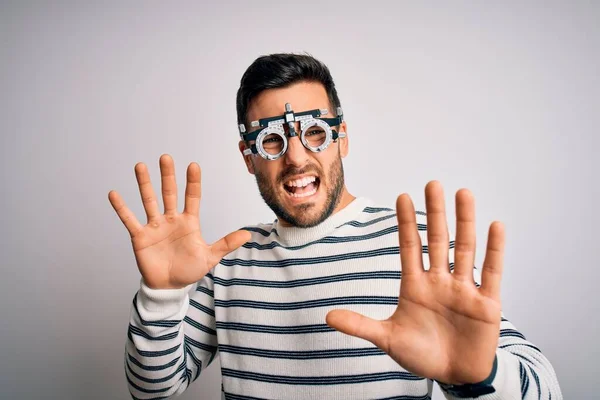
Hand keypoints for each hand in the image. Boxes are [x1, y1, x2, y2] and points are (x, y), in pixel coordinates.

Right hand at [108, 154, 250, 289]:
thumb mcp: (210, 257)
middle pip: (169, 193)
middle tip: (166, 157)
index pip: (192, 197)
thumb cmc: (189, 270)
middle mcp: (171, 219)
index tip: (193, 165)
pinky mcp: (140, 236)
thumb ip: (226, 244)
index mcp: (189, 222)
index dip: (193, 182)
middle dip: (168, 176)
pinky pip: (129, 219)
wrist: (169, 286)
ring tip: (140, 166)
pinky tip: (114, 194)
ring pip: (149, 201)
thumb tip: (248, 235)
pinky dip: (121, 208)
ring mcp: (155, 226)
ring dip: (145, 184)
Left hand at [326, 181, 503, 384]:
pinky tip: (495, 226)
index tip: (403, 196)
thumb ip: (361, 326)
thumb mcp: (388, 339)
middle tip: (433, 184)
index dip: (406, 223)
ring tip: (463, 193)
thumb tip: (327, 316)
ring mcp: (463, 289)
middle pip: (437, 240)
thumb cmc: (422, 355)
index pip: (410, 247)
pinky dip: (494, 250)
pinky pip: (491, 272)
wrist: (455, 376)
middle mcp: (440, 281)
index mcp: (416, 286)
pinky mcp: (487, 303)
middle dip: (435, 213)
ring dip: (464, 222)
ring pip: (464, 248)